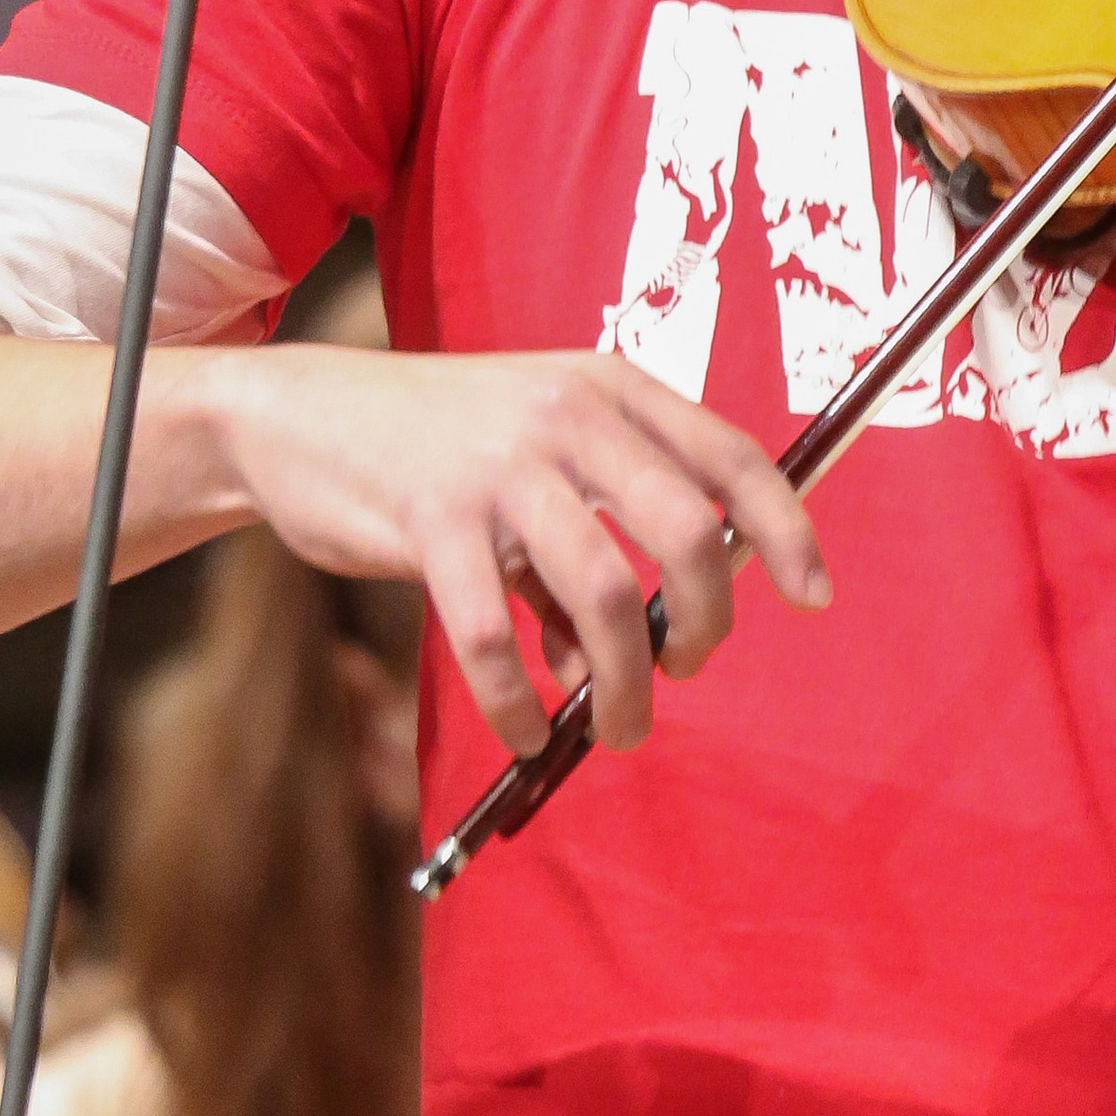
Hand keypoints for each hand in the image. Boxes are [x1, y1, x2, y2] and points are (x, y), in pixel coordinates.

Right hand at [200, 339, 831, 756]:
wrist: (301, 413)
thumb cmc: (437, 443)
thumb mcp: (534, 451)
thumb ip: (596, 530)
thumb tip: (642, 650)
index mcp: (610, 387)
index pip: (733, 455)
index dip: (786, 530)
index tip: (814, 596)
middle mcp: (568, 413)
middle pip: (688, 530)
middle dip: (706, 623)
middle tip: (688, 671)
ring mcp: (500, 464)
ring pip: (604, 595)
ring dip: (626, 684)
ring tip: (620, 726)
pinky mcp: (431, 519)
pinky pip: (496, 637)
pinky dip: (521, 703)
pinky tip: (527, 728)